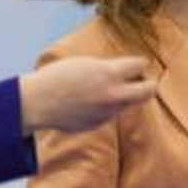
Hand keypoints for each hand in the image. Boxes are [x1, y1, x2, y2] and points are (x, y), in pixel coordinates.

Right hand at [19, 55, 155, 132]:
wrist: (38, 103)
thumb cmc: (58, 77)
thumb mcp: (86, 64)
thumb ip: (109, 69)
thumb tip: (127, 73)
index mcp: (109, 73)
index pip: (140, 65)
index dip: (140, 63)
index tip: (138, 64)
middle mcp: (113, 94)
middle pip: (148, 90)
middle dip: (149, 84)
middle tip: (144, 81)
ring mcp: (108, 112)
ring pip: (128, 103)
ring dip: (124, 96)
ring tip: (106, 89)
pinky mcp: (99, 123)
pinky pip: (111, 114)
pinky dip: (106, 107)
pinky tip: (88, 102)